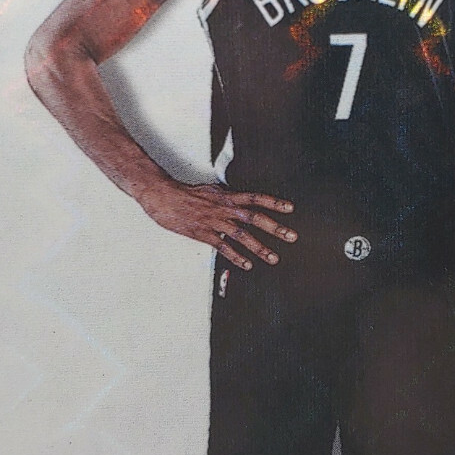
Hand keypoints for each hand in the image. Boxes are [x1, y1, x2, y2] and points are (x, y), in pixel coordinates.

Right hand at [136, 178, 295, 268]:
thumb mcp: (210, 190)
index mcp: (226, 196)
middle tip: (292, 236)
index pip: (256, 198)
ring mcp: (214, 221)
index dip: (274, 203)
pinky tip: (247, 264)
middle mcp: (224, 208)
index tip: (290, 209)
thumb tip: (237, 198)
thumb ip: (225, 196)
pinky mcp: (202, 233)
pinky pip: (222, 246)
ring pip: (242, 235)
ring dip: (260, 247)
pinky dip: (236, 256)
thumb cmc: (184, 193)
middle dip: (275, 227)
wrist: (163, 195)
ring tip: (273, 257)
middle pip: (255, 218)